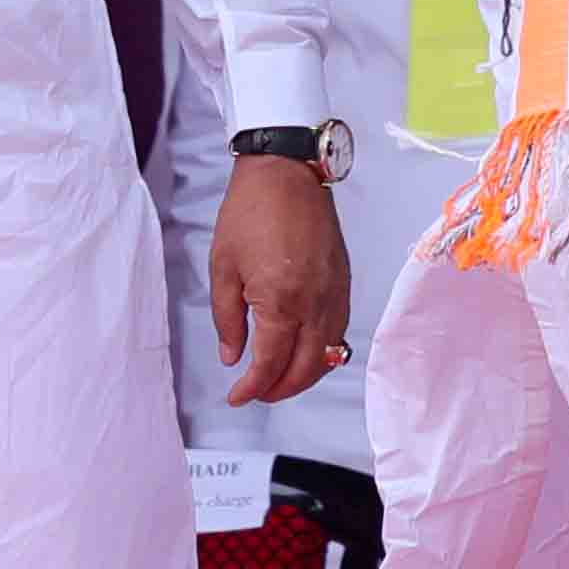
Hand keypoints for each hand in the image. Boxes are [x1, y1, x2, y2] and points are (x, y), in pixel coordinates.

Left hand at [209, 155, 352, 409]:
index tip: (236, 396)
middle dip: (280, 390)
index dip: (252, 388)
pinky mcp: (344, 279)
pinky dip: (323, 349)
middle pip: (305, 368)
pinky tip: (305, 350)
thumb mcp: (223, 269)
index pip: (271, 364)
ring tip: (278, 379)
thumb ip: (228, 319)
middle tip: (255, 393)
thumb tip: (233, 356)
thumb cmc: (251, 212)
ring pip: (328, 353)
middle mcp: (316, 301)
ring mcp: (335, 291)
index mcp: (282, 301)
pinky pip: (339, 328)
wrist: (287, 171)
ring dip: (305, 375)